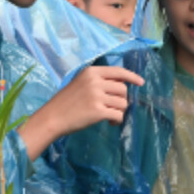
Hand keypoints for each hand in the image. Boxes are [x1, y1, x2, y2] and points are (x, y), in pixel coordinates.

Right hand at [19, 66, 144, 160]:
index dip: (132, 77)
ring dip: (119, 111)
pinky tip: (109, 122)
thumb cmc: (66, 102)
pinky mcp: (98, 111)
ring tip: (110, 116)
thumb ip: (98, 81)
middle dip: (121, 99)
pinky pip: (118, 115)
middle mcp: (95, 82)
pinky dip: (117, 120)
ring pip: (123, 103)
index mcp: (91, 72)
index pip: (118, 71)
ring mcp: (96, 96)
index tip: (141, 83)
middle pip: (122, 89)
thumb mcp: (80, 83)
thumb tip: (121, 87)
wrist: (52, 117)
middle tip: (112, 107)